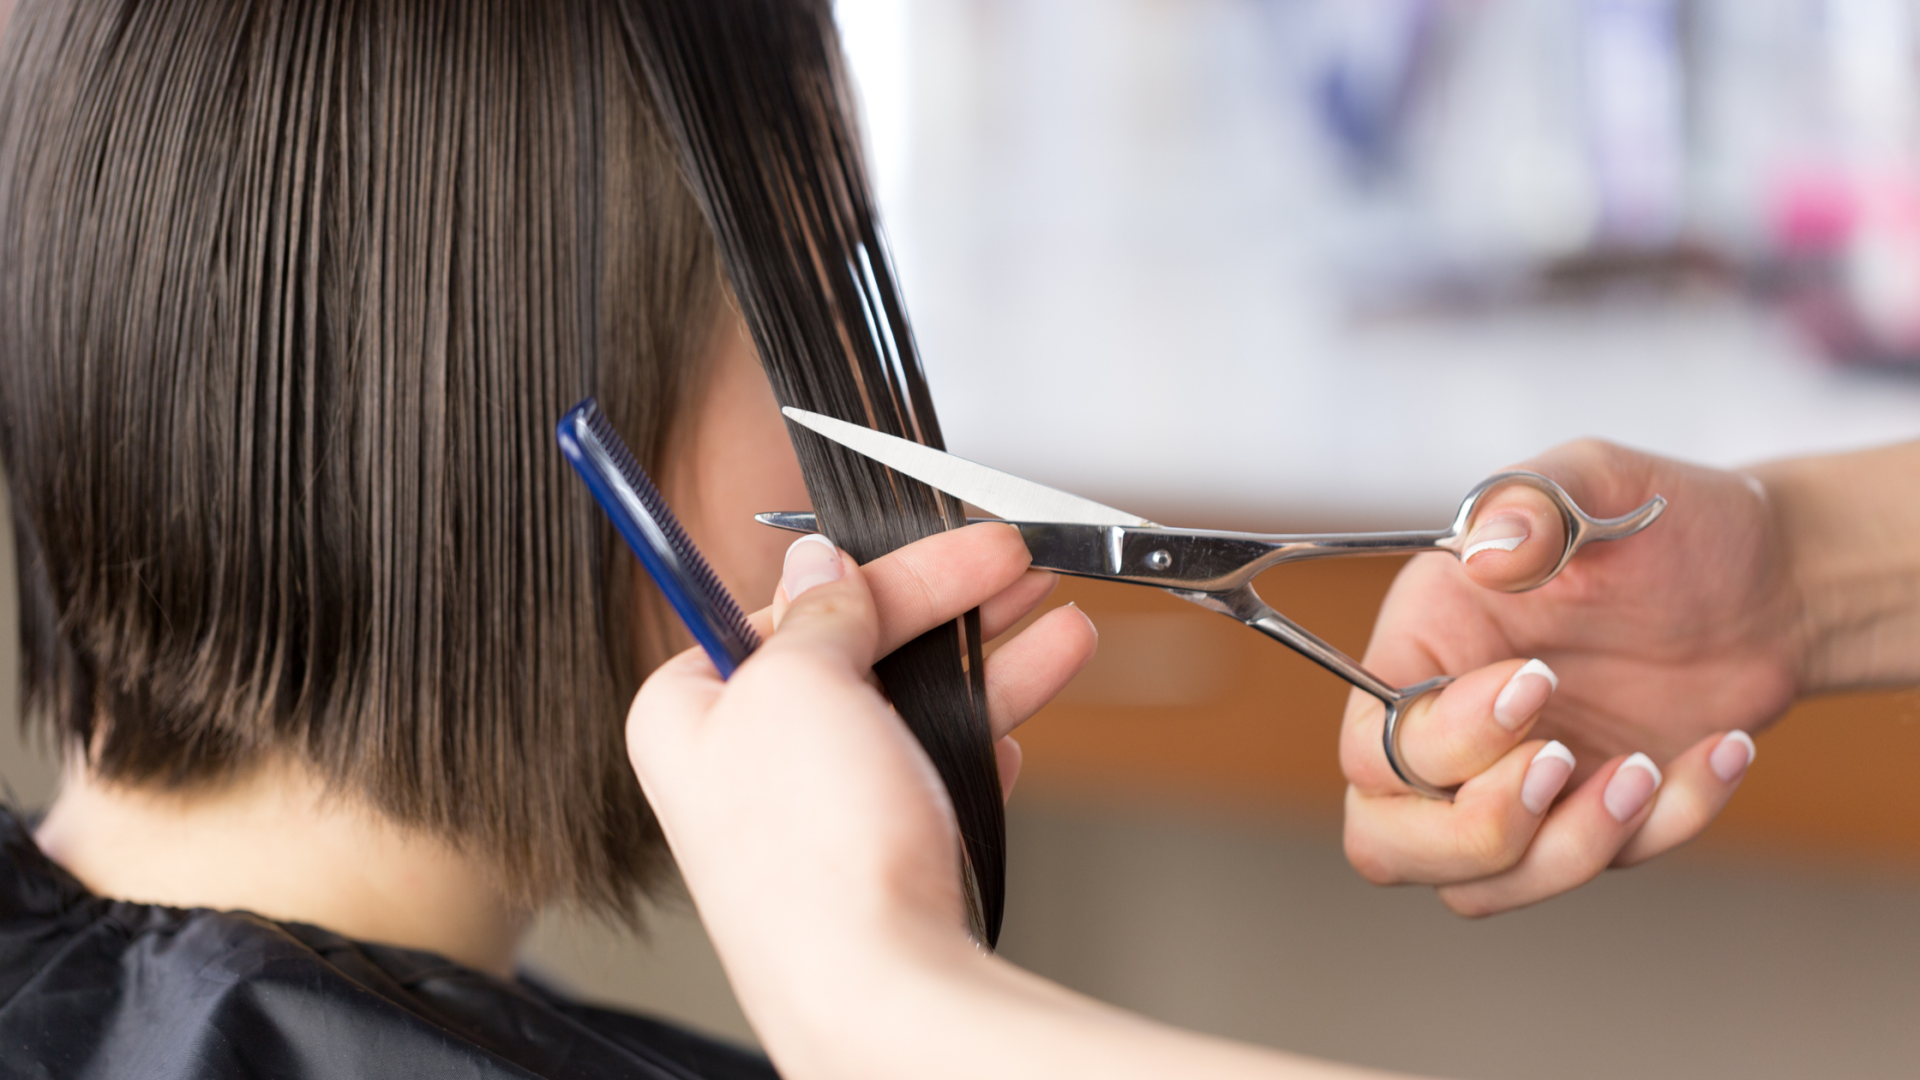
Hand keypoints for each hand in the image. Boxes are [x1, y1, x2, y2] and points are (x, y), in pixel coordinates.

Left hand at [626, 524, 1096, 1050]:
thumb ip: (818, 610)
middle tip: (1014, 567)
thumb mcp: (801, 680)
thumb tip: (818, 563)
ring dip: (988, 661)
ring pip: (906, 708)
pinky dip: (981, 742)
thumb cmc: (813, 858)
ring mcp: (809, 814)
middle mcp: (742, 764)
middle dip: (946, 603)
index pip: (779, 605)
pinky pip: (930, 776)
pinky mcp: (870, 857)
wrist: (880, 992)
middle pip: (854, 649)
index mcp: (689, 711)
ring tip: (1058, 629)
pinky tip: (1023, 728)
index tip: (945, 540)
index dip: (869, 571)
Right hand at [1341, 439, 1802, 914]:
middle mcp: (1449, 729)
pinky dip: (1664, 826)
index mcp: (1424, 646)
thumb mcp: (1600, 478)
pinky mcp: (1585, 821)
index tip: (1540, 680)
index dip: (1440, 740)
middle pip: (1385, 842)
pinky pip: (1597, 871)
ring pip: (1477, 887)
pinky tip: (1718, 752)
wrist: (1772, 580)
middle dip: (1474, 832)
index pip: (1371, 743)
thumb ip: (1535, 499)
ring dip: (1566, 851)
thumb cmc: (1666, 521)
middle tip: (1560, 763)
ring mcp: (1513, 786)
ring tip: (1645, 769)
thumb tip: (1487, 544)